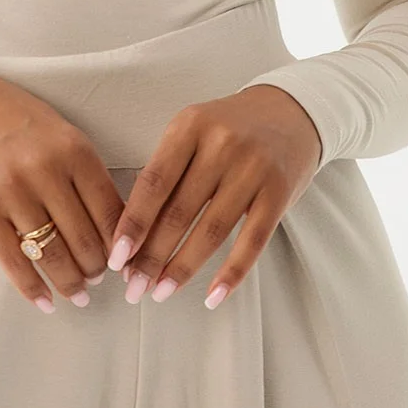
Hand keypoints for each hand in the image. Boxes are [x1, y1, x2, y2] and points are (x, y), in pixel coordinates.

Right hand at [0, 63, 127, 312]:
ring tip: (78, 293)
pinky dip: (32, 287)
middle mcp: (46, 171)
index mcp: (73, 149)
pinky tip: (45, 300)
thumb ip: (83, 171)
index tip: (124, 259)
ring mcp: (11, 192)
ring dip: (70, 282)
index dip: (122, 244)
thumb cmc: (10, 116)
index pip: (110, 211)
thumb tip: (111, 223)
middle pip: (84, 239)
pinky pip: (13, 261)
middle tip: (98, 278)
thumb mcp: (58, 131)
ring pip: (52, 255)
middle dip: (97, 268)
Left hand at [107, 85, 321, 307]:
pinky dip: (231, 273)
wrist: (291, 112)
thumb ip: (166, 170)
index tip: (116, 257)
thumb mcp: (193, 131)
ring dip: (183, 268)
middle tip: (133, 286)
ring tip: (161, 292)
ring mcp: (253, 168)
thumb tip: (132, 231)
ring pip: (211, 231)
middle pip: (179, 212)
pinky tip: (212, 295)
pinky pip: (252, 241)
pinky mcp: (279, 192)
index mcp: (190, 126)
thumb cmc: (230, 128)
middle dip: (151, 256)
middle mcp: (222, 144)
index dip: (133, 224)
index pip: (153, 182)